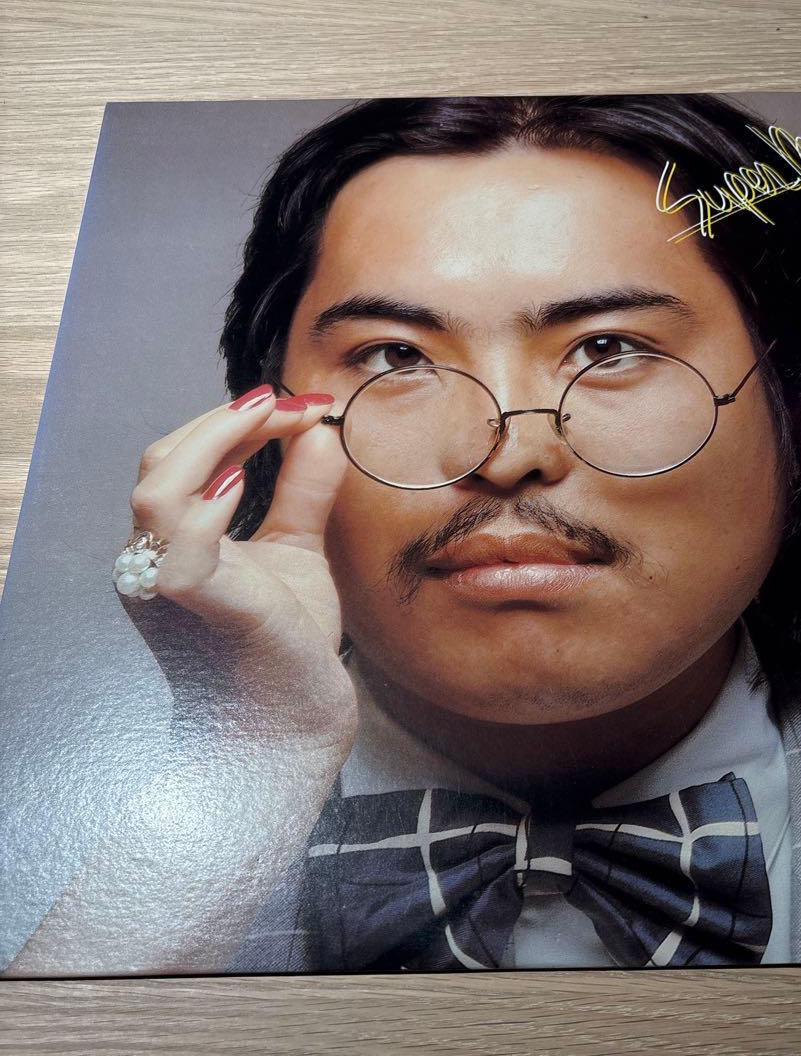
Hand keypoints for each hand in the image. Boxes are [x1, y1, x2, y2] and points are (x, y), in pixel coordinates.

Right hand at [122, 385, 357, 751]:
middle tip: (294, 402)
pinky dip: (209, 507)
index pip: (184, 462)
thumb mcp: (298, 551)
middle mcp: (158, 560)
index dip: (234, 422)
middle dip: (229, 420)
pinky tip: (243, 481)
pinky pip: (183, 549)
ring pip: (160, 492)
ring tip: (275, 419)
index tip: (300, 403)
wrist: (295, 720)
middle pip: (165, 463)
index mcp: (177, 544)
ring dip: (218, 442)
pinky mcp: (198, 609)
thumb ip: (302, 493)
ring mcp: (169, 586)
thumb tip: (320, 432)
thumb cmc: (288, 641)